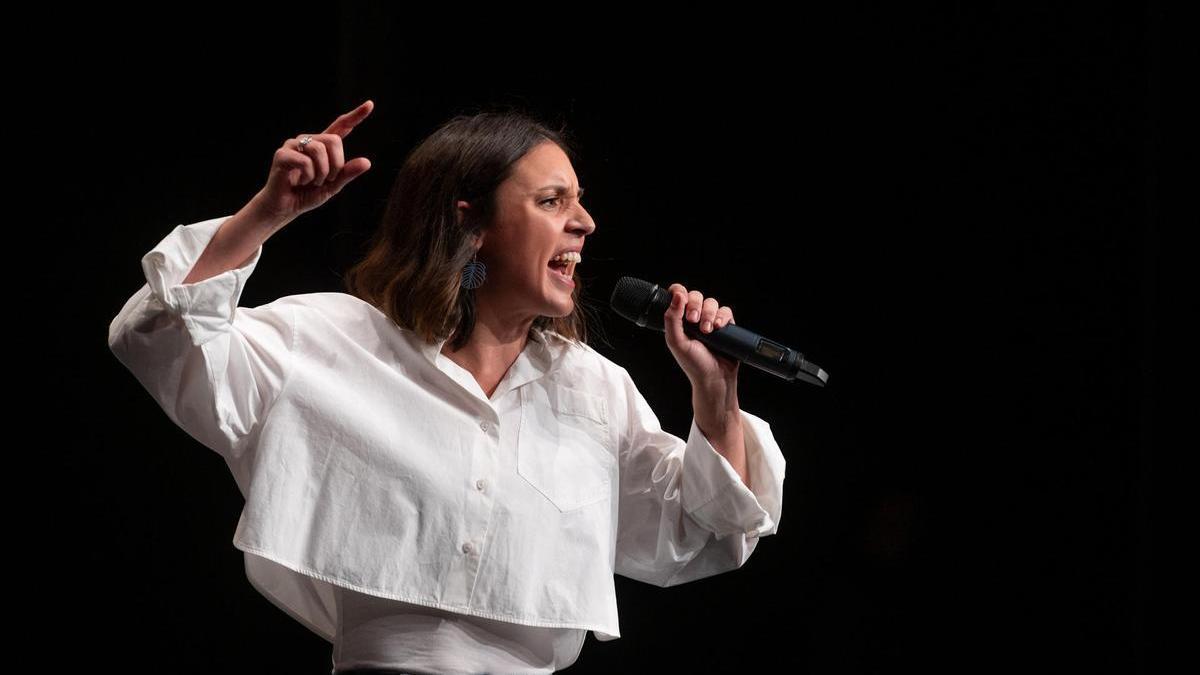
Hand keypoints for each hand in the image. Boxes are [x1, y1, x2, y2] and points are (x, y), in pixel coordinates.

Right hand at [252, 99, 374, 223]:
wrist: (285, 208)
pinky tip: (299, 182)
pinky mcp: (282, 154)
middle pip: (334, 140)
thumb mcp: (333, 186)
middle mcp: (308, 140)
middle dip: (336, 165)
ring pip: (319, 149)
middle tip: (325, 180)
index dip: (355, 116)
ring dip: (321, 173)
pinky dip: (308, 176)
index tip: (370, 105)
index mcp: (322, 146)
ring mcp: (293, 145)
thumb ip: (347, 174)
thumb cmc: (307, 195)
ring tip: (312, 182)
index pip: (340, 126)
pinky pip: (305, 161)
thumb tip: (367, 162)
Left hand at [663, 283, 739, 387]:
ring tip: (707, 330)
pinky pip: (726, 311)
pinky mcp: (726, 325)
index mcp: (679, 320)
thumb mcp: (676, 342)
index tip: (681, 299)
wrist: (714, 378)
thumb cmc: (693, 364)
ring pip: (711, 302)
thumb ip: (672, 318)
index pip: (678, 296)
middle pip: (696, 296)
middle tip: (693, 321)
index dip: (680, 293)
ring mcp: (710, 320)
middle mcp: (694, 318)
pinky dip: (722, 317)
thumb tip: (677, 295)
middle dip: (695, 306)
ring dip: (709, 314)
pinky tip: (719, 327)